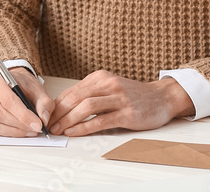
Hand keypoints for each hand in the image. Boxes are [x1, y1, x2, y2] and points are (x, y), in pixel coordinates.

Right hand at [0, 66, 54, 136]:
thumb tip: (43, 119)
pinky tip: (20, 131)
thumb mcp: (37, 89)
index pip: (8, 100)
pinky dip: (8, 132)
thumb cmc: (23, 84)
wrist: (14, 82)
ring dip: (14, 131)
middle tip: (35, 129)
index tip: (38, 124)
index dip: (23, 115)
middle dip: (19, 124)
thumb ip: (44, 103)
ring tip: (30, 131)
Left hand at [48, 71, 193, 135]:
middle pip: (76, 98)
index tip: (47, 116)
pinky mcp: (127, 113)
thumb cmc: (133, 95)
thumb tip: (65, 107)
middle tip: (48, 125)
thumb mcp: (110, 88)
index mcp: (100, 77)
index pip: (72, 91)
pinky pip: (100, 120)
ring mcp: (118, 97)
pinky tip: (74, 132)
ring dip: (68, 120)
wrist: (162, 97)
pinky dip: (84, 127)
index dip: (57, 105)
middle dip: (59, 113)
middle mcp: (108, 84)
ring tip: (59, 130)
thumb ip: (90, 94)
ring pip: (86, 107)